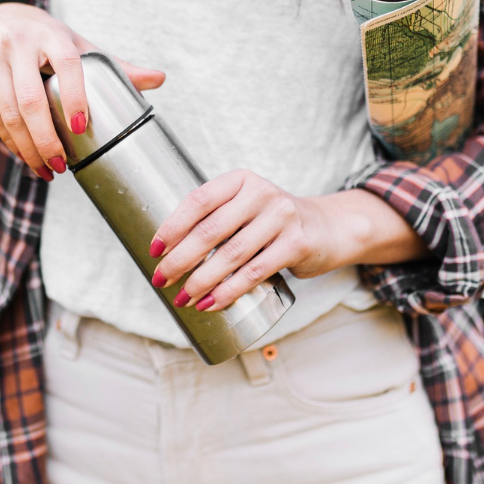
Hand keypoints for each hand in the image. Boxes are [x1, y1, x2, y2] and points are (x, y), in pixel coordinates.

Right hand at [0, 3, 163, 179]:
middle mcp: (16, 41)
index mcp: (52, 33)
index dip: (75, 97)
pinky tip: (24, 156)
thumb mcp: (76, 44)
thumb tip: (159, 80)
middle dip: (46, 139)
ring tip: (46, 169)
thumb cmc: (43, 38)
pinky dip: (9, 141)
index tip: (81, 127)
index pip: (67, 65)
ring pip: (7, 113)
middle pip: (30, 100)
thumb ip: (114, 65)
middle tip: (62, 165)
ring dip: (27, 147)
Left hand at [144, 170, 425, 311]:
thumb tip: (166, 253)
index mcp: (240, 180)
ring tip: (182, 298)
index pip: (198, 201)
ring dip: (201, 281)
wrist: (329, 227)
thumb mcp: (244, 207)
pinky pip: (254, 272)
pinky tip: (211, 303)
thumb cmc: (272, 221)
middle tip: (161, 280)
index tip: (154, 250)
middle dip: (179, 260)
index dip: (172, 226)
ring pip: (230, 256)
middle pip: (210, 231)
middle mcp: (261, 193)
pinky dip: (228, 291)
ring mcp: (282, 217)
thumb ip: (214, 219)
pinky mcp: (297, 244)